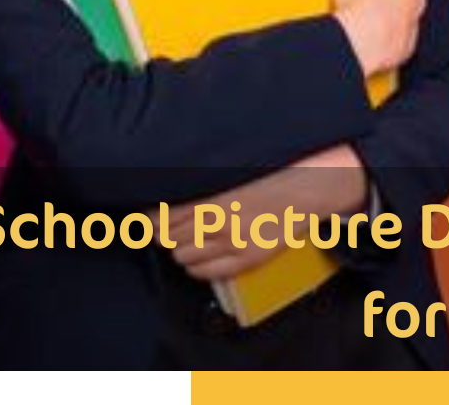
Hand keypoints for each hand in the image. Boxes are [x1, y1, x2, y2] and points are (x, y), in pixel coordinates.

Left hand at [157, 144, 369, 281]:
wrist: (304, 191)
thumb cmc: (268, 177)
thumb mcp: (229, 174)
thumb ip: (200, 186)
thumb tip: (167, 195)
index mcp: (212, 196)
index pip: (163, 215)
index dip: (149, 221)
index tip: (144, 220)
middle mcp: (219, 221)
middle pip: (169, 238)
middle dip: (161, 236)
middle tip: (160, 233)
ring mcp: (232, 242)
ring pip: (183, 257)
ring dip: (179, 251)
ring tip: (185, 243)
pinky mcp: (246, 259)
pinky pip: (206, 273)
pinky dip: (196, 269)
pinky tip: (199, 260)